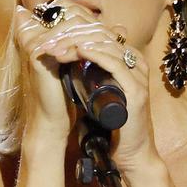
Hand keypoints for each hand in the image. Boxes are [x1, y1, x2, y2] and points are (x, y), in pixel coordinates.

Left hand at [16, 2, 157, 170]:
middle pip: (103, 37)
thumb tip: (65, 60)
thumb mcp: (96, 92)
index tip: (49, 38)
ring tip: (55, 48)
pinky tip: (79, 50)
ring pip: (107, 47)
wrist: (130, 153)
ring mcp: (139, 76)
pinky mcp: (137, 91)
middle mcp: (136, 63)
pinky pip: (115, 64)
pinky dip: (96, 55)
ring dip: (78, 44)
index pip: (100, 35)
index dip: (74, 33)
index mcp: (128, 60)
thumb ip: (88, 75)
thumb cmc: (111, 125)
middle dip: (72, 36)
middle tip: (48, 41)